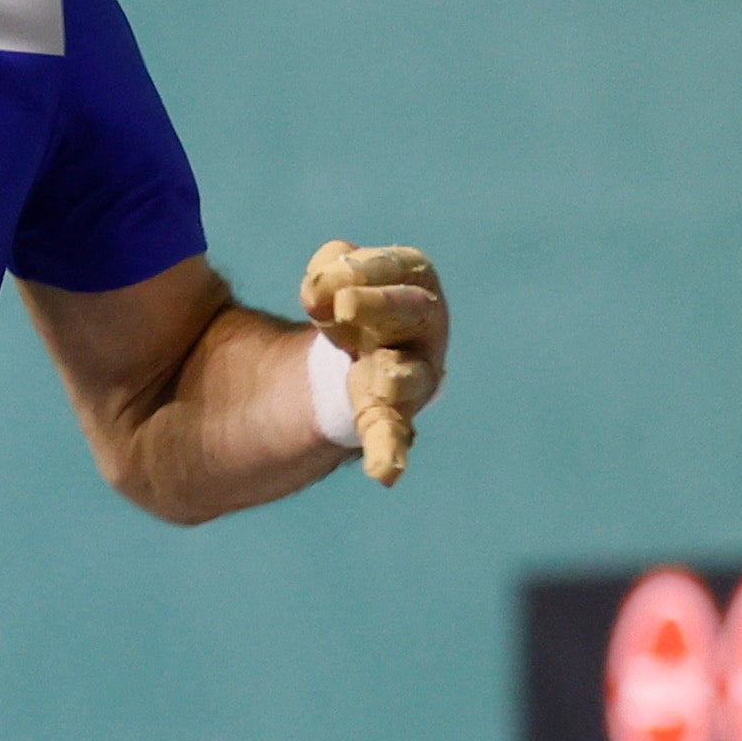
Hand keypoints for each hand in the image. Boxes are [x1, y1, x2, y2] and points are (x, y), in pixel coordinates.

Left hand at [298, 241, 447, 483]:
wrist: (353, 358)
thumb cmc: (351, 305)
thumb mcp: (332, 278)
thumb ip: (325, 274)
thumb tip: (316, 290)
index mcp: (414, 281)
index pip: (396, 267)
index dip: (361, 269)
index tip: (318, 283)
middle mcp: (425, 327)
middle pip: (410, 311)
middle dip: (380, 306)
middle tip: (344, 305)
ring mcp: (414, 374)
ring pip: (409, 376)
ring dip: (394, 378)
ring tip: (384, 384)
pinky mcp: (393, 416)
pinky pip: (393, 434)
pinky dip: (388, 452)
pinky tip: (385, 473)